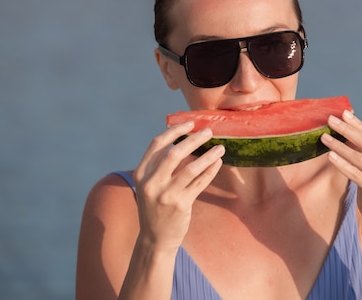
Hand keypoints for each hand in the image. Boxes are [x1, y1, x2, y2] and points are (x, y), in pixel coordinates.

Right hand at [132, 122, 223, 251]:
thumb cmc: (155, 206)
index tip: (190, 123)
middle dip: (194, 139)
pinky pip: (200, 183)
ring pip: (191, 168)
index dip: (175, 131)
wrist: (155, 238)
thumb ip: (159, 165)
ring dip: (208, 155)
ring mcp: (166, 195)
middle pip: (175, 153)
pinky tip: (218, 162)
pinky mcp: (181, 205)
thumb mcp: (149, 185)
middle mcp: (151, 183)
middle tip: (209, 131)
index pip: (157, 144)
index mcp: (141, 173)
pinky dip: (211, 170)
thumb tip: (182, 138)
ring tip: (220, 147)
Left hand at [322, 110, 361, 244]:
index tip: (344, 113)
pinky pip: (355, 173)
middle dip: (348, 129)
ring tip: (324, 136)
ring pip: (359, 157)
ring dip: (339, 145)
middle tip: (332, 119)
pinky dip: (341, 163)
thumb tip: (349, 136)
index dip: (358, 125)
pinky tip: (330, 155)